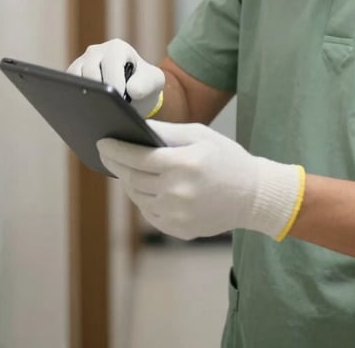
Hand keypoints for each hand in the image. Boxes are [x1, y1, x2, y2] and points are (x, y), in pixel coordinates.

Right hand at [67, 38, 164, 117]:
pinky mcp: (72, 77)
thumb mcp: (154, 81)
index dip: (114, 81)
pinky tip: (82, 113)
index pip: (111, 63)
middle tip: (105, 109)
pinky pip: (66, 87)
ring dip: (83, 95)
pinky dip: (73, 99)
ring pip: (74, 79)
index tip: (120, 99)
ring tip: (94, 112)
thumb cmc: (145, 83)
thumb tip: (131, 91)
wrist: (136, 91)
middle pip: (89, 71)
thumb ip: (147, 84)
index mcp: (117, 48)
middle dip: (98, 91)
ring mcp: (82, 63)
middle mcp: (97, 51)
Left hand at [97, 121, 305, 240]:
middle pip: (133, 178)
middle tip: (106, 154)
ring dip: (128, 182)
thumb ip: (166, 130)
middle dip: (116, 165)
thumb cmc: (226, 158)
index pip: (138, 157)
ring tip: (125, 169)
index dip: (116, 150)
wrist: (253, 194)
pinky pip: (150, 213)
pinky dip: (143, 199)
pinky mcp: (179, 230)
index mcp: (184, 164)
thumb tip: (135, 126)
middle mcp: (178, 191)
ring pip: (138, 197)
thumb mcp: (200, 135)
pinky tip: (145, 187)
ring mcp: (178, 214)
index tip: (102, 143)